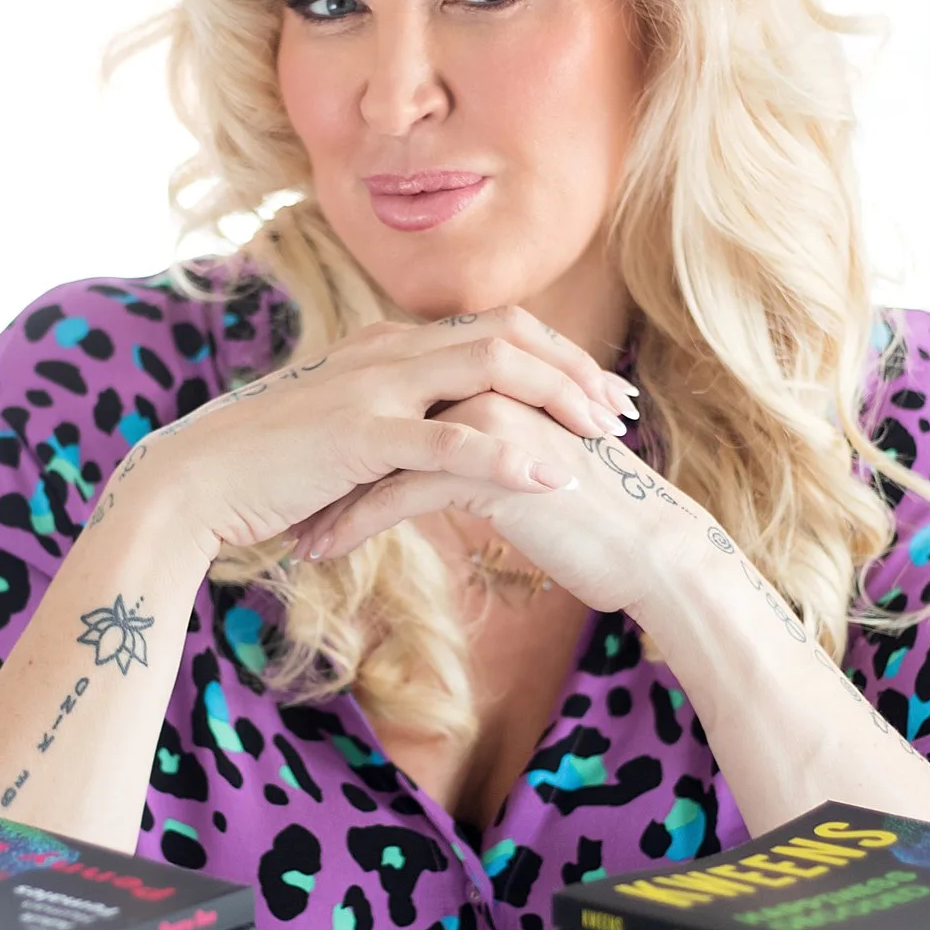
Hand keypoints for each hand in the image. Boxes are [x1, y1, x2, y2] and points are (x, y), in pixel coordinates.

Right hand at [103, 307, 636, 562]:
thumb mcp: (337, 433)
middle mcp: (384, 352)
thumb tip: (432, 445)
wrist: (193, 483)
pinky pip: (448, 439)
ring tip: (602, 440)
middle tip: (621, 414)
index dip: (555, 356)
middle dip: (574, 371)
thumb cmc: (261, 471)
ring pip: (490, 371)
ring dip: (557, 400)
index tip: (600, 393)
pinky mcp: (357, 435)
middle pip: (507, 336)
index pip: (491, 329)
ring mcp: (372, 388)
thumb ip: (388, 424)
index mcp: (382, 347)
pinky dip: (507, 457)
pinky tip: (549, 482)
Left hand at [291, 392, 708, 616]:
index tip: (307, 473)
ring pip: (377, 457)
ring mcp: (485, 423)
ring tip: (294, 536)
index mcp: (494, 376)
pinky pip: (395, 495)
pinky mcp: (486, 469)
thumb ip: (480, 445)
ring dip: (329, 499)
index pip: (400, 399)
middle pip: (378, 420)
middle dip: (324, 464)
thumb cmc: (589, 517)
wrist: (649, 552)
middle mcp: (486, 386)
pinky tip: (321, 553)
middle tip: (280, 497)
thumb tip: (431, 455)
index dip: (349, 438)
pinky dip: (351, 525)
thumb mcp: (524, 466)